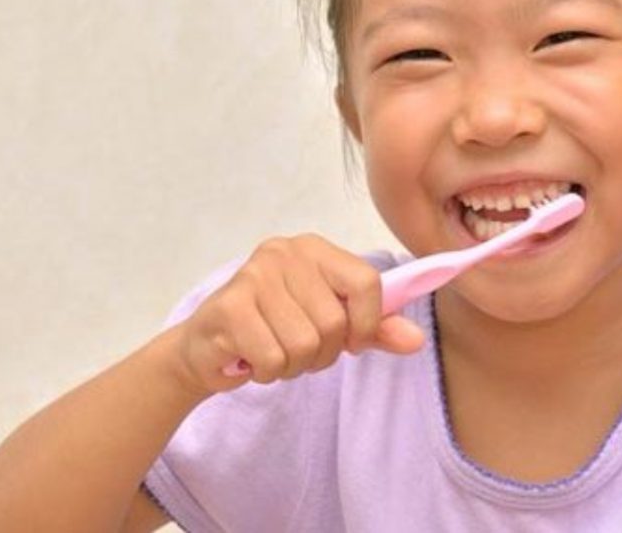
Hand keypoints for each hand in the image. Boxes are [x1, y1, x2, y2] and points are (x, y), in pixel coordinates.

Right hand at [171, 234, 425, 396]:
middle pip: (335, 322)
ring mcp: (255, 276)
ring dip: (291, 365)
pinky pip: (273, 357)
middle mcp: (285, 252)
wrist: (206, 348)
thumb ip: (373, 329)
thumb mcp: (329, 326)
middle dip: (320, 354)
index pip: (367, 283)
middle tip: (295, 350)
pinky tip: (250, 358)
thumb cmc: (272, 331)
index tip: (350, 342)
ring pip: (305, 344)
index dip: (365, 324)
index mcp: (315, 249)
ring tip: (272, 352)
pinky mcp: (230, 306)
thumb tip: (415, 340)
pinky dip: (266, 371)